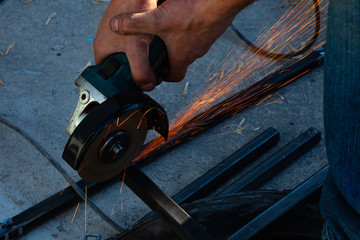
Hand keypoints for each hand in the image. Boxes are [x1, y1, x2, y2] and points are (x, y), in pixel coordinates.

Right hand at [94, 0, 157, 90]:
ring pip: (129, 58)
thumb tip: (146, 86)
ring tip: (154, 63)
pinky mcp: (126, 31)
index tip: (138, 87)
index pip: (109, 79)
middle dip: (135, 74)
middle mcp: (107, 45)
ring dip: (141, 62)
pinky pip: (134, 47)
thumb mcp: (137, 46)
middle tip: (150, 76)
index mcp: (102, 52)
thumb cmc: (134, 11)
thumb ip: (140, 68)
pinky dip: (143, 51)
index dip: (123, 85)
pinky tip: (154, 49)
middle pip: (121, 70)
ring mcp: (116, 37)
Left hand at [95, 0, 254, 90]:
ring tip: (167, 33)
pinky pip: (198, 35)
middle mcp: (195, 52)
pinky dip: (188, 31)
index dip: (163, 76)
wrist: (220, 3)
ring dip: (178, 44)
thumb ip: (135, 23)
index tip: (155, 71)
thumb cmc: (192, 14)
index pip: (174, 76)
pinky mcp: (211, 29)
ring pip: (190, 47)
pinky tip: (183, 18)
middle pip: (181, 62)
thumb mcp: (157, 19)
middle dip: (169, 59)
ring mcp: (205, 41)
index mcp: (182, 56)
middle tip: (158, 51)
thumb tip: (114, 26)